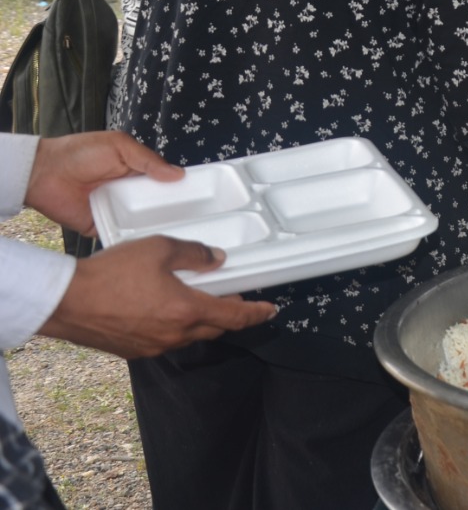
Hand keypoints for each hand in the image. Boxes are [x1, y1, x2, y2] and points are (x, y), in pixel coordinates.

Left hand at [27, 131, 181, 233]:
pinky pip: (120, 234)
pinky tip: (150, 242)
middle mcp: (128, 192)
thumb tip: (178, 174)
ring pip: (142, 221)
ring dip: (154, 225)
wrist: (42, 173)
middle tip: (195, 220)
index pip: (163, 182)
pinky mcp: (100, 226)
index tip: (202, 197)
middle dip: (171, 211)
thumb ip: (148, 160)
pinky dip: (132, 238)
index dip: (180, 188)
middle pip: (156, 205)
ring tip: (179, 235)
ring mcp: (115, 210)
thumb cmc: (78, 153)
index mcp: (135, 171)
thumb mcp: (119, 146)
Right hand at [38, 236, 277, 357]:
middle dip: (229, 316)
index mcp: (186, 311)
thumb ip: (193, 254)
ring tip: (199, 301)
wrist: (65, 301)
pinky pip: (166, 340)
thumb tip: (216, 260)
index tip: (270, 312)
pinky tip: (166, 311)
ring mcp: (153, 347)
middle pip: (215, 328)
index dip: (255, 314)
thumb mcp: (159, 249)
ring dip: (201, 321)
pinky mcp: (134, 351)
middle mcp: (174, 335)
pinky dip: (175, 327)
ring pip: (190, 336)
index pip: (234, 317)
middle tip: (235, 299)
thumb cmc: (111, 273)